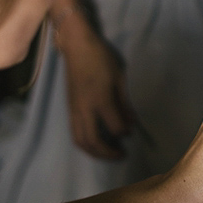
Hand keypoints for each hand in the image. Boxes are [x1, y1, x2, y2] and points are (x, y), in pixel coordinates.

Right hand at [57, 15, 132, 159]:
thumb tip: (131, 123)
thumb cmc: (101, 57)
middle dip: (108, 153)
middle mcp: (85, 108)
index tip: (132, 132)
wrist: (76, 46)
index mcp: (100, 99)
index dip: (125, 133)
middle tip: (122, 155)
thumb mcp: (119, 77)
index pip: (114, 127)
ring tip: (108, 154)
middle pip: (93, 141)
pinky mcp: (69, 109)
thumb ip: (125, 103)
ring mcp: (74, 110)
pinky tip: (96, 143)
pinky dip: (85, 144)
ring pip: (80, 141)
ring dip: (95, 153)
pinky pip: (75, 133)